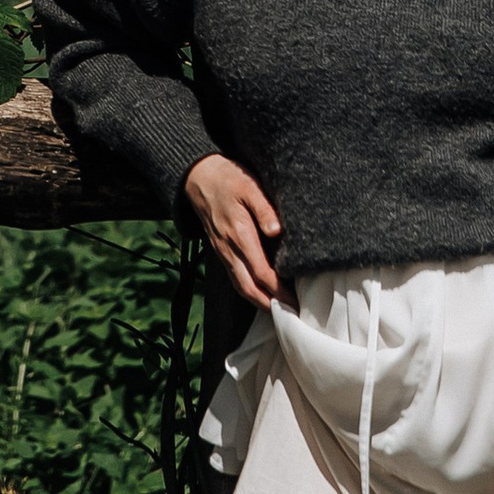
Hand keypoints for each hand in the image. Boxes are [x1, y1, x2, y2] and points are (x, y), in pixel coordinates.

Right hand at [185, 153, 282, 304]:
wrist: (198, 178)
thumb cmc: (228, 179)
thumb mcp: (249, 187)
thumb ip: (264, 208)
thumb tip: (277, 230)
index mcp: (239, 234)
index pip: (261, 271)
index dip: (278, 290)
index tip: (294, 301)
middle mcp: (229, 248)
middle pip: (248, 287)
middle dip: (269, 305)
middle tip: (290, 315)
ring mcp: (222, 251)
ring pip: (240, 285)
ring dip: (258, 302)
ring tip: (279, 312)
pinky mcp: (220, 251)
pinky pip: (234, 277)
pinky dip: (248, 291)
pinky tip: (261, 294)